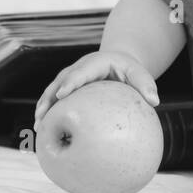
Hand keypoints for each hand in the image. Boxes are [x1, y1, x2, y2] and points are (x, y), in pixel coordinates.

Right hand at [34, 50, 158, 123]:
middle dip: (49, 98)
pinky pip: (55, 99)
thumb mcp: (140, 73)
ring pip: (52, 91)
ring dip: (43, 107)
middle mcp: (78, 68)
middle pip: (59, 82)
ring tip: (38, 127)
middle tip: (42, 115)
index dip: (69, 83)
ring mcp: (70, 77)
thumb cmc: (130, 70)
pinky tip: (45, 132)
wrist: (118, 60)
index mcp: (94, 63)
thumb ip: (146, 85)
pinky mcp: (67, 87)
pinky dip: (48, 113)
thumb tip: (155, 102)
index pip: (79, 72)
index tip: (61, 95)